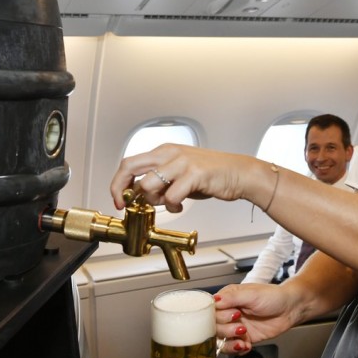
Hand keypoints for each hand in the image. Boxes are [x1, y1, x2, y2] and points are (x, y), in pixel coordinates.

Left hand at [110, 143, 255, 212]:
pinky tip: (181, 205)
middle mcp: (169, 153)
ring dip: (154, 200)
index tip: (119, 199)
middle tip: (126, 205)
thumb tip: (137, 194)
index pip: (129, 163)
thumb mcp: (179, 173)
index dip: (118, 183)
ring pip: (148, 184)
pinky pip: (172, 196)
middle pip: (129, 166)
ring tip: (168, 202)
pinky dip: (173, 206)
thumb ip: (158, 181)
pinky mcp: (194, 174)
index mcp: (163, 151)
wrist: (239, 173)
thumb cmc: (210, 174)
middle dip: (121, 189)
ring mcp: (181, 162)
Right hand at [213, 283, 297, 354]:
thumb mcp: (252, 294)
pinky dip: (237, 349)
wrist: (290, 309)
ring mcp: (235, 326)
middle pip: (213, 326)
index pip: (210, 309)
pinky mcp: (243, 337)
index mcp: (227, 298)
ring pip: (221, 339)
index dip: (217, 315)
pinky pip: (232, 347)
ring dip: (230, 341)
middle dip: (226, 329)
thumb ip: (232, 297)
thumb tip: (215, 300)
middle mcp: (229, 312)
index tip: (232, 315)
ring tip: (243, 338)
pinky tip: (246, 345)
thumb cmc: (273, 296)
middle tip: (240, 325)